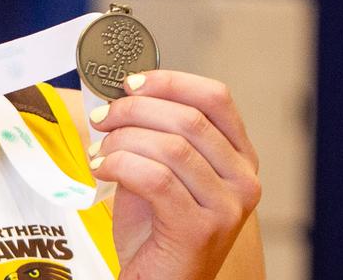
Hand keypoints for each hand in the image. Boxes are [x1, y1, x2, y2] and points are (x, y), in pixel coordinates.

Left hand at [87, 70, 260, 279]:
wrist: (159, 279)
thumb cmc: (157, 225)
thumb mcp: (161, 167)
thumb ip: (155, 132)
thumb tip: (123, 94)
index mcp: (239, 156)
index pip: (215, 98)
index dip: (169, 82)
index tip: (130, 83)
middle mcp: (243, 180)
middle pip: (187, 118)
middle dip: (133, 110)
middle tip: (102, 119)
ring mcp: (227, 207)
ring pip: (170, 146)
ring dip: (121, 140)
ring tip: (99, 151)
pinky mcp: (200, 229)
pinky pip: (155, 178)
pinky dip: (119, 165)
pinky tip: (101, 169)